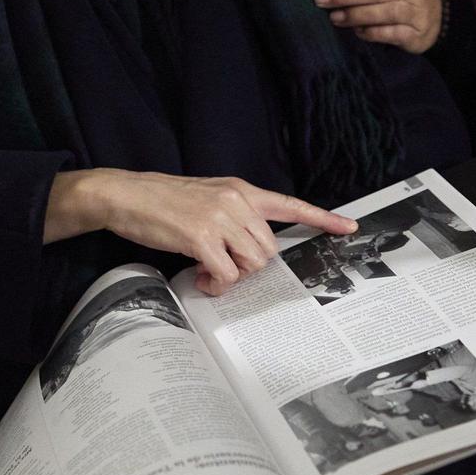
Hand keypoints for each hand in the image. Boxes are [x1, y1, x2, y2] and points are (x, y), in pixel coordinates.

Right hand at [45, 170, 356, 294]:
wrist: (127, 194)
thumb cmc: (164, 201)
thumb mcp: (207, 198)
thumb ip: (233, 216)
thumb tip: (248, 249)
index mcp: (241, 190)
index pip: (290, 204)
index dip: (323, 218)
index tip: (349, 227)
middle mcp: (236, 201)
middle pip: (268, 250)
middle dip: (249, 267)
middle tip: (223, 268)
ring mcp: (220, 218)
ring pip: (252, 264)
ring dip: (232, 277)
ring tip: (208, 272)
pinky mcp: (201, 237)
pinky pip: (226, 274)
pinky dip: (216, 284)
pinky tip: (200, 276)